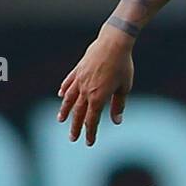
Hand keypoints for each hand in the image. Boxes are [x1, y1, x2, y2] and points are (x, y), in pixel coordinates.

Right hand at [57, 24, 134, 144]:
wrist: (113, 43)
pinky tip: (61, 95)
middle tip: (72, 138)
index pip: (92, 120)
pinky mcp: (78, 69)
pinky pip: (69, 82)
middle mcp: (86, 90)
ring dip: (65, 111)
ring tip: (61, 120)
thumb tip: (117, 121)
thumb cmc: (123, 65)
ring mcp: (80, 79)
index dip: (90, 132)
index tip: (89, 142)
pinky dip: (64, 90)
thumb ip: (118, 105)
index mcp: (98, 97)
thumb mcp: (124, 87)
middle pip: (78, 113)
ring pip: (69, 99)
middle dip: (76, 127)